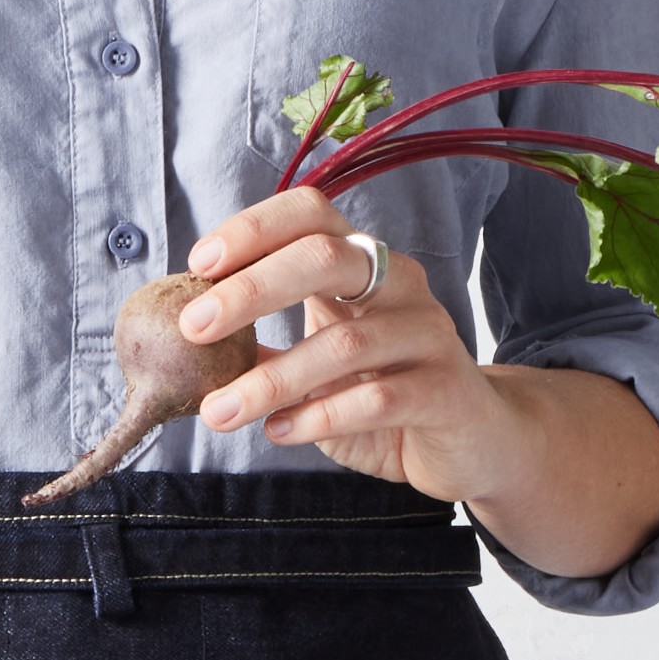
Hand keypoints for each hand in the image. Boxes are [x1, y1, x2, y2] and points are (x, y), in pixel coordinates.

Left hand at [179, 186, 539, 503]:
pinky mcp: (446, 391)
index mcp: (366, 265)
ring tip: (219, 412)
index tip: (199, 264)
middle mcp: (401, 286)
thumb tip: (185, 340)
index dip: (253, 229)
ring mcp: (429, 335)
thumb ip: (262, 349)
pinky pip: (376, 399)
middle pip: (325, 257)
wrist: (473, 443)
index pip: (310, 216)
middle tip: (194, 328)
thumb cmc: (384, 396)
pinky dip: (317, 417)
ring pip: (344, 342)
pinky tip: (279, 432)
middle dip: (250, 290)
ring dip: (271, 379)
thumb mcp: (316, 366)